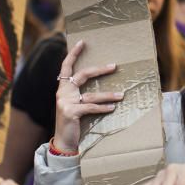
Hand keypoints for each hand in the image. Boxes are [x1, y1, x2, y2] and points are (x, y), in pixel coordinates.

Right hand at [54, 39, 121, 153]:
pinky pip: (91, 107)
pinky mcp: (70, 113)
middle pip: (83, 75)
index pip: (66, 67)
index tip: (82, 42)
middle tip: (115, 65)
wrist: (63, 142)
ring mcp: (65, 102)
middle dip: (100, 69)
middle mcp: (62, 93)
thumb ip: (80, 94)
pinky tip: (112, 108)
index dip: (73, 54)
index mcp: (63, 88)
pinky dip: (103, 107)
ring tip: (122, 95)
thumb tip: (101, 84)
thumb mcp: (73, 104)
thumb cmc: (72, 121)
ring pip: (91, 95)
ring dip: (108, 95)